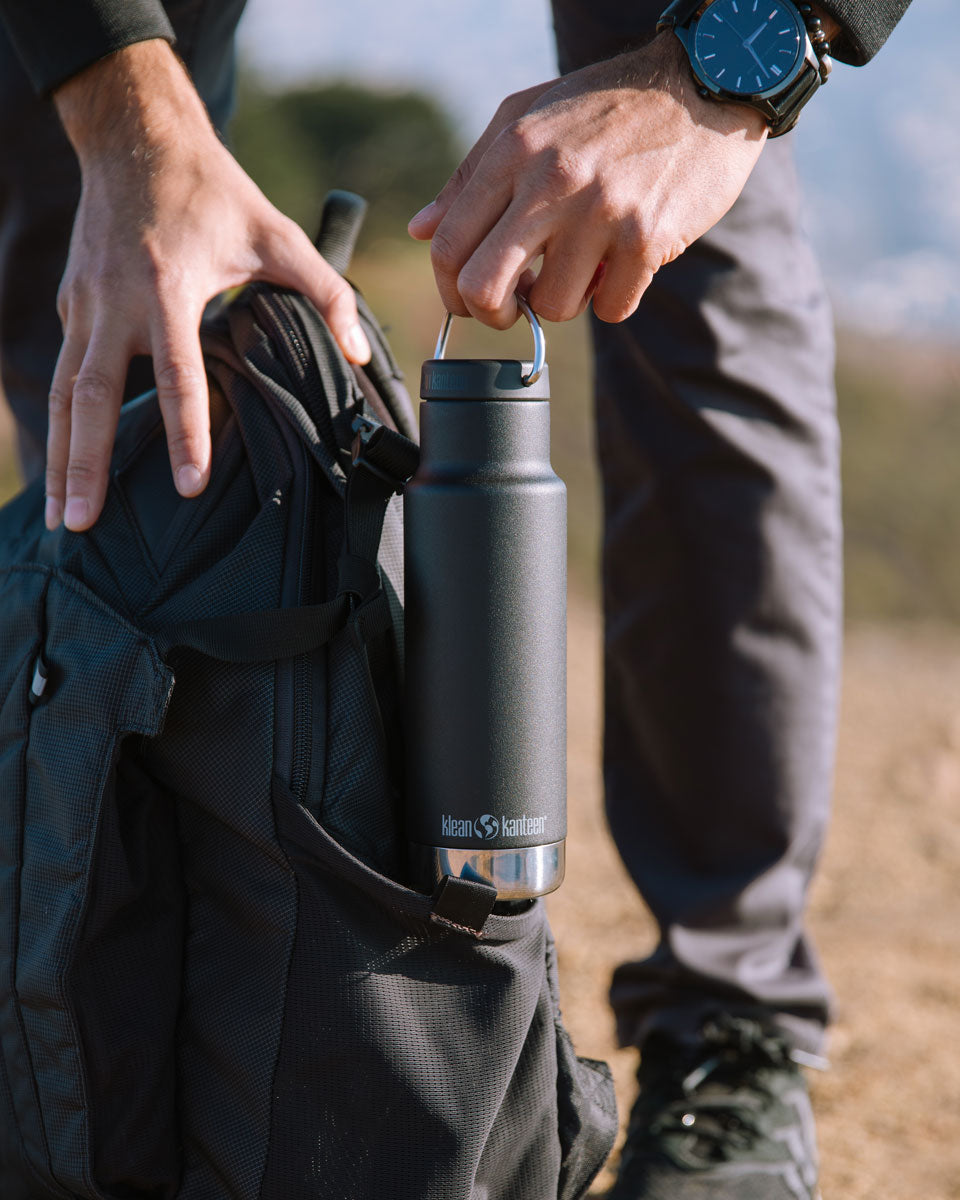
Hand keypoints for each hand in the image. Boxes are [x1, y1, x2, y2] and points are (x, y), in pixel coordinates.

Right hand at [47, 40, 370, 531]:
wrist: (136, 137)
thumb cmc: (212, 190)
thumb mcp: (278, 235)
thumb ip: (327, 293)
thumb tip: (362, 352)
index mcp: (166, 286)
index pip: (177, 375)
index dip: (185, 433)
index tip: (190, 485)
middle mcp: (114, 301)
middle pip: (91, 398)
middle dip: (86, 465)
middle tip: (83, 525)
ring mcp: (84, 306)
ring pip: (64, 395)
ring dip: (62, 459)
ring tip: (66, 517)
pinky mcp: (71, 308)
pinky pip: (64, 375)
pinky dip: (62, 425)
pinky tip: (69, 467)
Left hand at [408, 32, 766, 330]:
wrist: (704, 84)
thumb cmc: (606, 106)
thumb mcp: (526, 119)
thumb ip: (470, 176)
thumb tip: (420, 230)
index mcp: (512, 152)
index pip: (448, 245)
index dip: (450, 290)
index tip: (468, 300)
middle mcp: (550, 181)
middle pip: (483, 289)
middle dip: (492, 315)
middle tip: (513, 309)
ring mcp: (600, 212)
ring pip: (553, 307)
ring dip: (566, 302)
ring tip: (584, 267)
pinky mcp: (647, 238)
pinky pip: (612, 309)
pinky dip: (614, 300)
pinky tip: (624, 265)